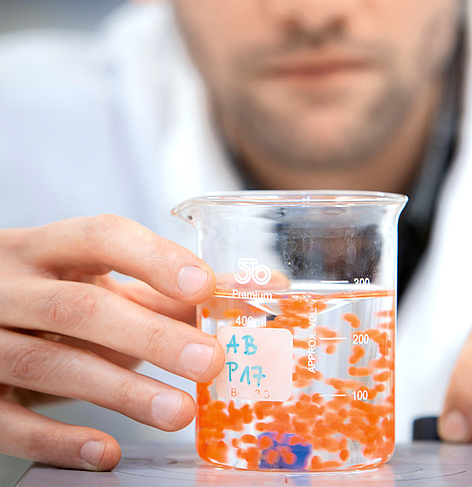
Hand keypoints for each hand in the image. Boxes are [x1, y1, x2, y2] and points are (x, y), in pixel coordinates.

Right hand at [0, 215, 223, 470]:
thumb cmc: (54, 298)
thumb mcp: (95, 283)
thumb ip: (157, 288)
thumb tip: (232, 297)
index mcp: (47, 248)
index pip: (101, 236)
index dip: (155, 259)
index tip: (204, 287)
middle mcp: (9, 286)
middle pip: (79, 306)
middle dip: (150, 336)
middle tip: (209, 361)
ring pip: (48, 362)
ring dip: (120, 391)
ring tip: (179, 411)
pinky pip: (6, 420)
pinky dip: (57, 438)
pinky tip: (105, 451)